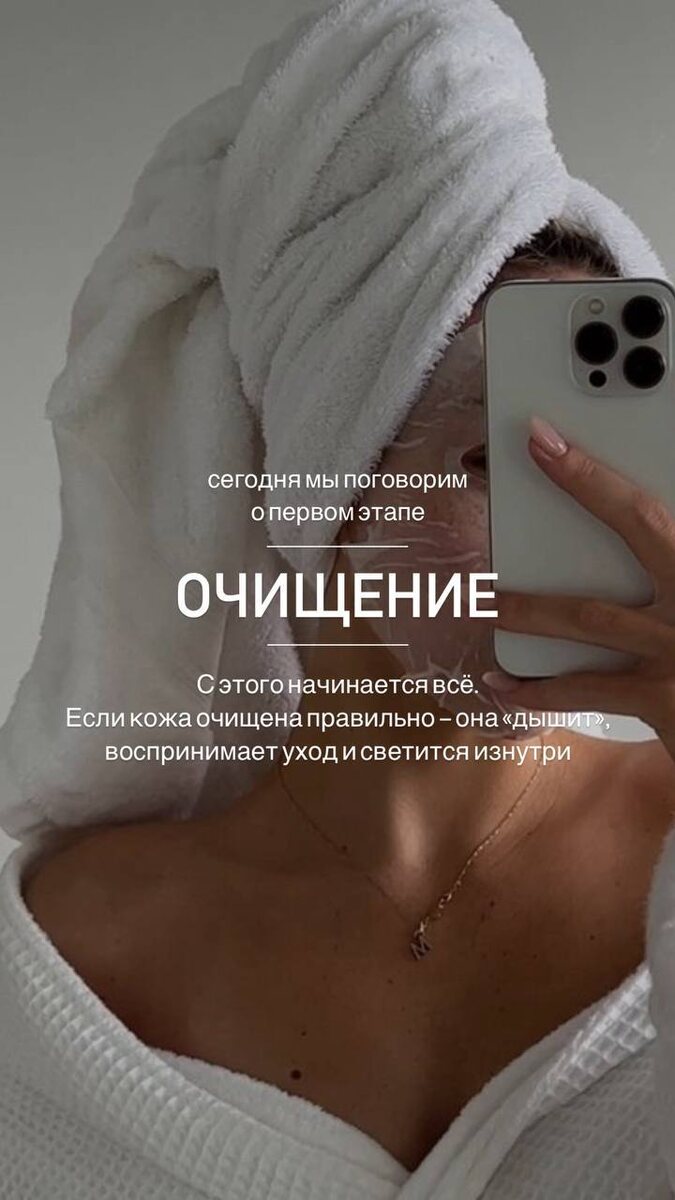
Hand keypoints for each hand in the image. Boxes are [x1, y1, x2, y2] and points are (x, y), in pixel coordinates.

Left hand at [481, 415, 674, 765]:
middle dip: (582, 489)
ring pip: (592, 615)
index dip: (594, 474)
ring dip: (530, 605)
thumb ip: (662, 559)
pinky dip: (538, 692)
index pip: (651, 512)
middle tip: (530, 455)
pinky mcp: (662, 701)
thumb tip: (637, 531)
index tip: (545, 439)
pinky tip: (500, 685)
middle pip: (638, 531)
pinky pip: (588, 691)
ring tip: (484, 599)